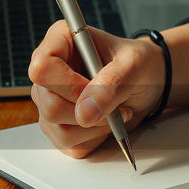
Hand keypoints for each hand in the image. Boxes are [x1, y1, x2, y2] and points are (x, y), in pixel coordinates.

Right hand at [27, 22, 163, 157]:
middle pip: (50, 106)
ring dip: (95, 128)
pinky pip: (69, 145)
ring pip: (59, 130)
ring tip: (114, 112)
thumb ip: (112, 84)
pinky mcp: (57, 126)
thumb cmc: (138, 64)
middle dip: (89, 112)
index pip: (42, 69)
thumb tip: (84, 113)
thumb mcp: (135, 65)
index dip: (68, 85)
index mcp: (59, 43)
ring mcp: (48, 101)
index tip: (95, 89)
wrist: (146, 83)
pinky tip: (105, 123)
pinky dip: (94, 139)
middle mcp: (48, 73)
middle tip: (116, 104)